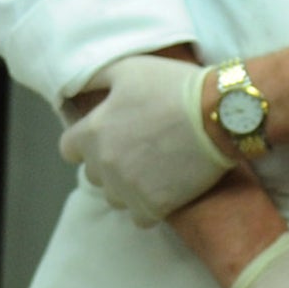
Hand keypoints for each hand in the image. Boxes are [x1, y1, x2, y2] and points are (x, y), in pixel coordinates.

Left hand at [59, 53, 233, 223]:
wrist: (220, 115)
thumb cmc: (173, 87)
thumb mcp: (127, 69)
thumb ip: (94, 79)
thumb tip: (75, 87)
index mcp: (92, 132)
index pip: (68, 149)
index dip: (85, 143)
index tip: (105, 138)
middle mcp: (104, 164)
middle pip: (94, 175)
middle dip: (109, 165)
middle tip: (137, 151)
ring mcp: (128, 188)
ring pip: (116, 198)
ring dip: (128, 188)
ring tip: (152, 172)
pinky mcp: (154, 206)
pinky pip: (140, 218)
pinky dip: (150, 208)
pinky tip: (164, 191)